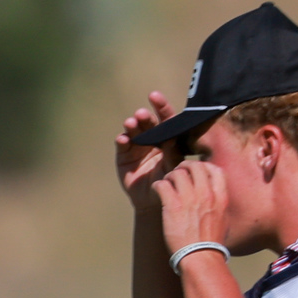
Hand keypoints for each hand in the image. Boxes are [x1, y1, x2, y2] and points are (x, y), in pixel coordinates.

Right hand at [115, 90, 178, 205]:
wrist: (153, 201)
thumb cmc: (170, 184)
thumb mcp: (175, 169)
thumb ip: (174, 154)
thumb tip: (172, 139)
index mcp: (168, 138)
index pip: (166, 119)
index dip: (161, 107)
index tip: (154, 96)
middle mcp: (152, 139)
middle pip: (148, 123)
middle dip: (144, 117)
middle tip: (141, 114)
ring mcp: (137, 146)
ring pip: (134, 131)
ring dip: (132, 126)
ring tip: (131, 123)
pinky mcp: (124, 155)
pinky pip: (122, 145)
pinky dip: (122, 140)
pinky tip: (123, 139)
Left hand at [155, 153, 229, 256]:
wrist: (201, 257)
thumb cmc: (211, 244)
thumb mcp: (224, 220)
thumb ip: (219, 204)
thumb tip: (214, 197)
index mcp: (221, 197)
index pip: (214, 169)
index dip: (203, 166)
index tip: (195, 172)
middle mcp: (206, 194)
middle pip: (195, 166)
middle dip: (184, 167)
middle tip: (176, 174)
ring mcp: (189, 199)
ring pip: (177, 173)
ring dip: (169, 176)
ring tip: (166, 184)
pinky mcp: (173, 206)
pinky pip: (162, 184)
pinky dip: (157, 185)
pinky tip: (157, 191)